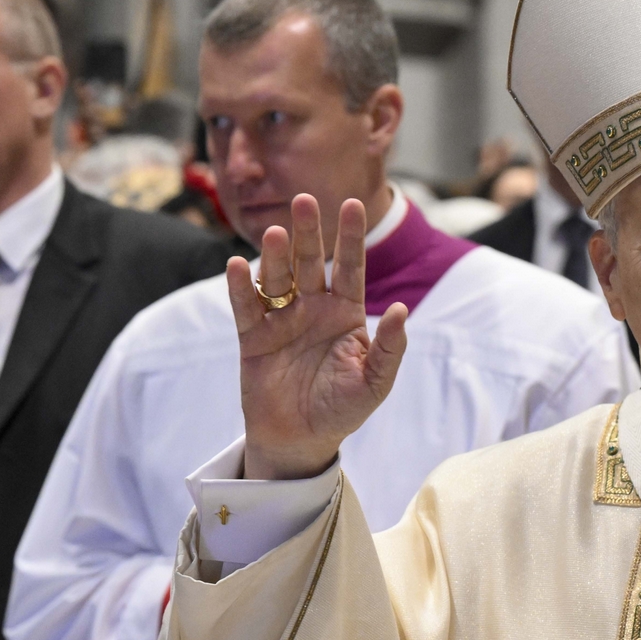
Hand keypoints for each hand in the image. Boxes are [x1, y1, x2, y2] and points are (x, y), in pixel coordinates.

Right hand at [226, 194, 408, 479]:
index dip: (350, 237)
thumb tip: (403, 309)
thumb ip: (390, 347)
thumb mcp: (375, 382)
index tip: (351, 204)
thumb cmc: (343, 409)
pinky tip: (236, 265)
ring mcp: (282, 320)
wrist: (301, 439)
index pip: (351, 268)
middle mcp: (313, 309)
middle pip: (311, 263)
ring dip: (276, 256)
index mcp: (346, 313)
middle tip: (305, 200)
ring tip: (276, 232)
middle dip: (309, 233)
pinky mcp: (253, 338)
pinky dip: (240, 288)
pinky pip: (246, 308)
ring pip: (278, 279)